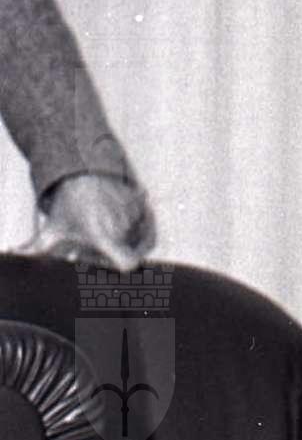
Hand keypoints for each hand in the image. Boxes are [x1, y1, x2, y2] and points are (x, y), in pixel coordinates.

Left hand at [31, 173, 152, 270]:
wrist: (81, 171)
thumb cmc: (69, 202)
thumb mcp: (53, 228)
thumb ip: (38, 248)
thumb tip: (20, 255)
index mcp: (103, 236)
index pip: (128, 263)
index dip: (124, 267)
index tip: (113, 264)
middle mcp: (123, 226)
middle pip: (129, 252)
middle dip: (115, 252)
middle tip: (97, 245)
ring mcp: (134, 214)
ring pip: (138, 237)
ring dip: (125, 238)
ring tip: (105, 229)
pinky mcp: (140, 204)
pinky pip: (144, 223)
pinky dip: (133, 224)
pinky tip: (114, 218)